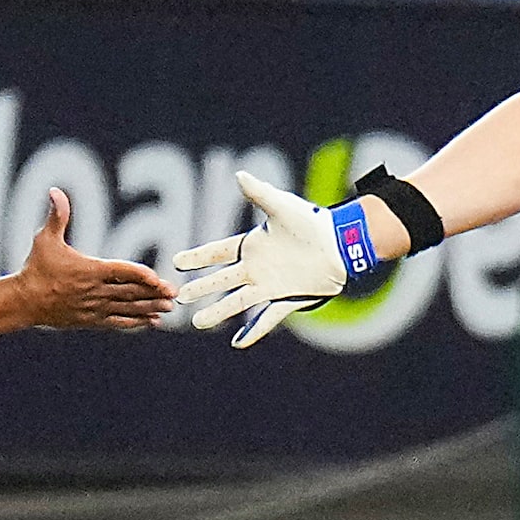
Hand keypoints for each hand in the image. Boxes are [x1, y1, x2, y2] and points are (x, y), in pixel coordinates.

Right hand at [13, 188, 176, 330]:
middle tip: (175, 294)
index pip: (122, 272)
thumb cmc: (34, 268)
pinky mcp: (91, 320)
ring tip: (168, 308)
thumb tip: (55, 191)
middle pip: (131, 292)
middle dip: (154, 293)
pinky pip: (118, 322)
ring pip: (127, 309)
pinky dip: (136, 322)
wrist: (24, 302)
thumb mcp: (44, 239)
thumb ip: (57, 216)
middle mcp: (95, 291)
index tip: (158, 279)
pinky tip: (152, 322)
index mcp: (89, 270)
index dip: (141, 275)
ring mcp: (94, 307)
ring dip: (149, 308)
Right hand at [175, 171, 380, 348]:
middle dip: (202, 288)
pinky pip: (267, 318)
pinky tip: (239, 344)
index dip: (199, 257)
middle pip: (223, 280)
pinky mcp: (287, 299)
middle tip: (180, 297)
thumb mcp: (283, 207)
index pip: (219, 253)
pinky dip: (254, 331)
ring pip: (238, 301)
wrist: (341, 245)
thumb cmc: (313, 222)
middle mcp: (258, 267)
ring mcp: (271, 285)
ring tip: (198, 322)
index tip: (177, 262)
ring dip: (219, 312)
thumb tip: (239, 175)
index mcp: (253, 245)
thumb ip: (260, 194)